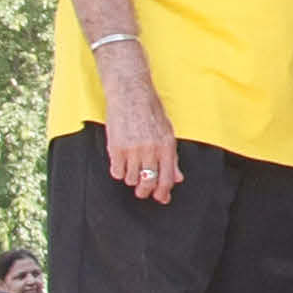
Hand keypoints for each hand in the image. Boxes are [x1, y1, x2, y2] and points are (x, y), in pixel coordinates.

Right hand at [98, 50, 181, 203]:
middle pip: (148, 181)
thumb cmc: (151, 112)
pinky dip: (119, 172)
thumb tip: (177, 177)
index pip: (166, 178)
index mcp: (166, 146)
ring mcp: (132, 149)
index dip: (163, 192)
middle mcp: (150, 150)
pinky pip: (116, 171)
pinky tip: (121, 165)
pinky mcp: (115, 147)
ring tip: (132, 171)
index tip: (161, 198)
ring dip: (132, 179)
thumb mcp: (168, 133)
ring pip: (131, 179)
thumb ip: (172, 157)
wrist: (131, 95)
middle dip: (146, 191)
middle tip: (143, 191)